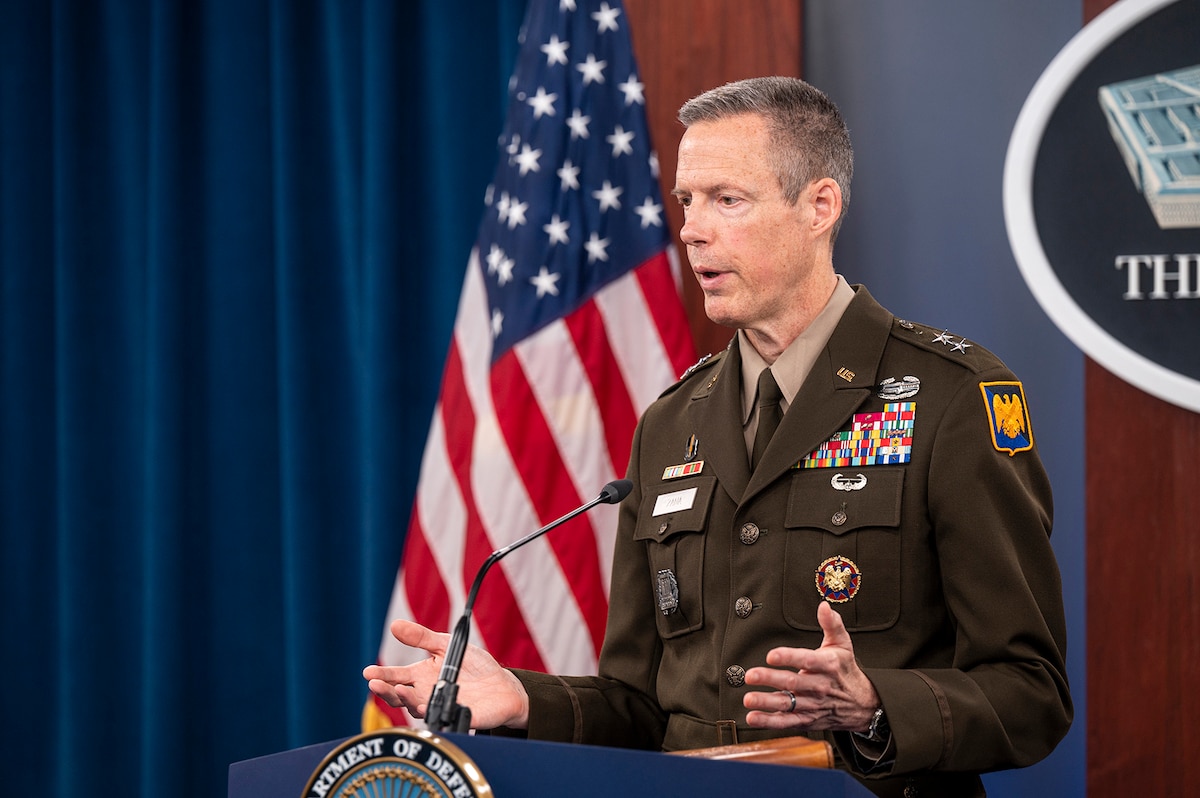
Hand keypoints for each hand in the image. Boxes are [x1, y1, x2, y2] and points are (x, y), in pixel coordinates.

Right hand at [362, 619, 530, 729]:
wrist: (502, 685)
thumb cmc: (474, 666)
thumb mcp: (446, 645)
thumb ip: (421, 637)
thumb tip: (394, 625)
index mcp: (421, 676)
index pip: (396, 677)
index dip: (381, 675)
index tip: (368, 672)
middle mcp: (426, 694)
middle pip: (399, 696)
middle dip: (385, 691)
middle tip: (375, 684)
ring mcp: (440, 707)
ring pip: (416, 709)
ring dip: (407, 701)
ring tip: (402, 691)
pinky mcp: (458, 717)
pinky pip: (444, 717)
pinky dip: (435, 713)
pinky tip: (427, 706)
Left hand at [743, 601, 879, 730]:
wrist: (863, 705)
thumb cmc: (846, 670)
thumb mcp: (843, 645)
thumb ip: (832, 624)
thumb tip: (824, 606)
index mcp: (827, 665)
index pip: (807, 660)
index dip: (789, 657)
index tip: (771, 655)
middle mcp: (819, 686)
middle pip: (792, 682)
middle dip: (770, 679)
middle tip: (750, 675)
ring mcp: (813, 705)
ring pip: (788, 704)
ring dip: (766, 702)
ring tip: (748, 699)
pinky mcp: (807, 719)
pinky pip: (787, 722)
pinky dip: (770, 722)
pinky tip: (753, 718)